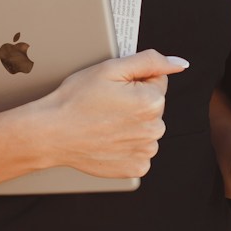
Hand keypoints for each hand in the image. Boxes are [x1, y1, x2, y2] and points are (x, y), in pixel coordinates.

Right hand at [36, 49, 188, 178]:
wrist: (51, 133)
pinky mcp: (136, 168)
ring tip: (105, 124)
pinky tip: (108, 140)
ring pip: (146, 129)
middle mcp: (155, 129)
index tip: (114, 90)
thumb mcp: (111, 69)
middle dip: (135, 103)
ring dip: (132, 126)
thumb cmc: (76, 99)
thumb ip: (150, 61)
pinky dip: (127, 146)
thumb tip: (179, 64)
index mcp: (153, 102)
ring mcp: (146, 152)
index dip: (134, 82)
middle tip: (106, 107)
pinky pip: (139, 151)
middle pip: (153, 107)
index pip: (156, 82)